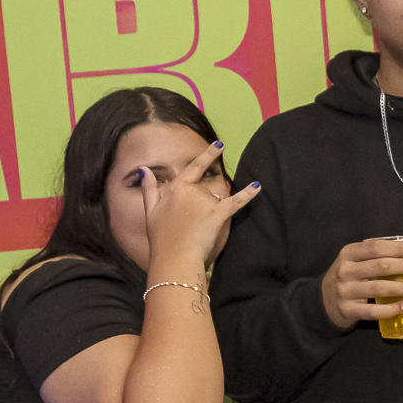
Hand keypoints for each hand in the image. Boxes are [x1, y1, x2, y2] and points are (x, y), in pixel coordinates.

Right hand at [140, 141, 260, 267]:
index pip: (194, 167)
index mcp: (175, 188)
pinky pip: (236, 202)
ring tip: (195, 230)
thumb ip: (149, 188)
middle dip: (200, 206)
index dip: (207, 155)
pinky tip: (258, 186)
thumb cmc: (160, 238)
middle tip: (188, 226)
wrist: (172, 258)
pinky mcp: (217, 214)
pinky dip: (248, 194)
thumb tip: (144, 169)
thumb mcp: (150, 211)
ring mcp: (205, 202)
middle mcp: (191, 191)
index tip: (219, 144)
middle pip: (204, 190)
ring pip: (215, 199)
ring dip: (210, 212)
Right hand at [321, 234, 402, 329]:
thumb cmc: (350, 275)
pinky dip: (390, 309)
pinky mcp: (348, 310)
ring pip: (377, 288)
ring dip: (401, 287)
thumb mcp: (360, 259)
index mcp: (348, 253)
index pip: (375, 247)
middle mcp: (345, 270)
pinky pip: (372, 311)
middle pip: (379, 266)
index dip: (397, 248)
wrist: (325, 300)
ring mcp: (345, 291)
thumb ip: (385, 249)